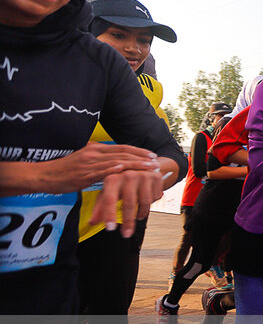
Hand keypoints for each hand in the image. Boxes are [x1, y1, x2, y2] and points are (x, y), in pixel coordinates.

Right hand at [42, 142, 158, 193]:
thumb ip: (99, 160)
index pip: (121, 148)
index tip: (151, 154)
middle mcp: (93, 153)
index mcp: (95, 148)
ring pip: (116, 161)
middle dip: (141, 157)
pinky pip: (100, 171)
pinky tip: (124, 169)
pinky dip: (113, 169)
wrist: (44, 175)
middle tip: (156, 162)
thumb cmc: (65, 171)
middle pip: (123, 153)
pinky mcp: (83, 174)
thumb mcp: (84, 161)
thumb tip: (114, 163)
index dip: (138, 151)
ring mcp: (89, 163)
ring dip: (135, 164)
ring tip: (148, 167)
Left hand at [89, 167, 164, 237]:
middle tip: (126, 234)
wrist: (140, 164)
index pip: (109, 199)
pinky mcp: (156, 177)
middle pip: (129, 203)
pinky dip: (150, 204)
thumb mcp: (108, 190)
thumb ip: (100, 207)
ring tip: (137, 217)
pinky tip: (146, 201)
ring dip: (141, 214)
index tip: (110, 229)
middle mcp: (128, 175)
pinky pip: (155, 197)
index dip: (109, 215)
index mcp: (112, 178)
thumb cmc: (121, 180)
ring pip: (145, 202)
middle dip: (128, 222)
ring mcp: (143, 175)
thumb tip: (92, 222)